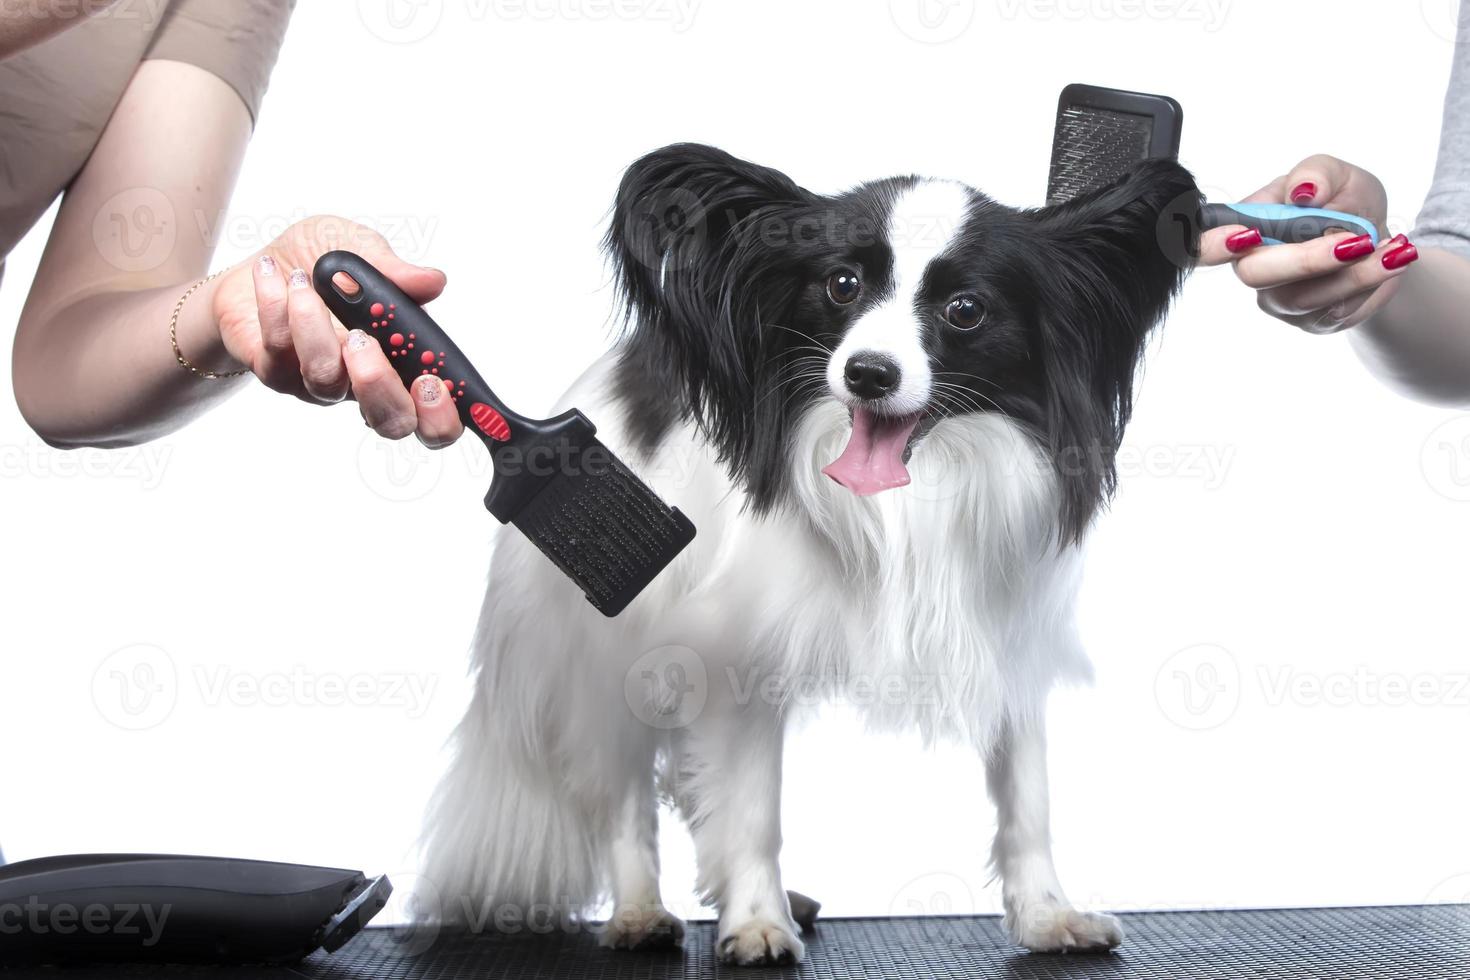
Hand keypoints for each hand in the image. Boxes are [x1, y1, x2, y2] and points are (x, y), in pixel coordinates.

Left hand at [213, 216, 464, 445]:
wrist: (265, 266)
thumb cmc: (321, 264)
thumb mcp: (362, 249)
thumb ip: (395, 271)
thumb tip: (432, 282)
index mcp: (401, 361)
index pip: (433, 414)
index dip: (442, 415)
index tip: (434, 381)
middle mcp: (364, 383)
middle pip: (391, 422)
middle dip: (381, 387)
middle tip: (365, 340)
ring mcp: (319, 384)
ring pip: (326, 381)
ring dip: (314, 324)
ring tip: (304, 279)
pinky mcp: (275, 372)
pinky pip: (280, 350)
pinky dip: (276, 304)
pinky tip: (272, 274)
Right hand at [1198, 155, 1419, 333]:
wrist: (1380, 242)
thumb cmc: (1346, 203)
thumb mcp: (1339, 174)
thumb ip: (1317, 173)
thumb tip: (1303, 192)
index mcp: (1245, 227)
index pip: (1204, 243)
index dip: (1212, 245)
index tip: (1246, 235)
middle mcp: (1252, 267)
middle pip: (1255, 274)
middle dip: (1306, 259)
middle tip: (1356, 240)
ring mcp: (1278, 299)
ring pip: (1303, 296)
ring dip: (1355, 273)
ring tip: (1393, 247)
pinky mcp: (1310, 321)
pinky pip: (1334, 311)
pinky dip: (1369, 284)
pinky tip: (1390, 262)